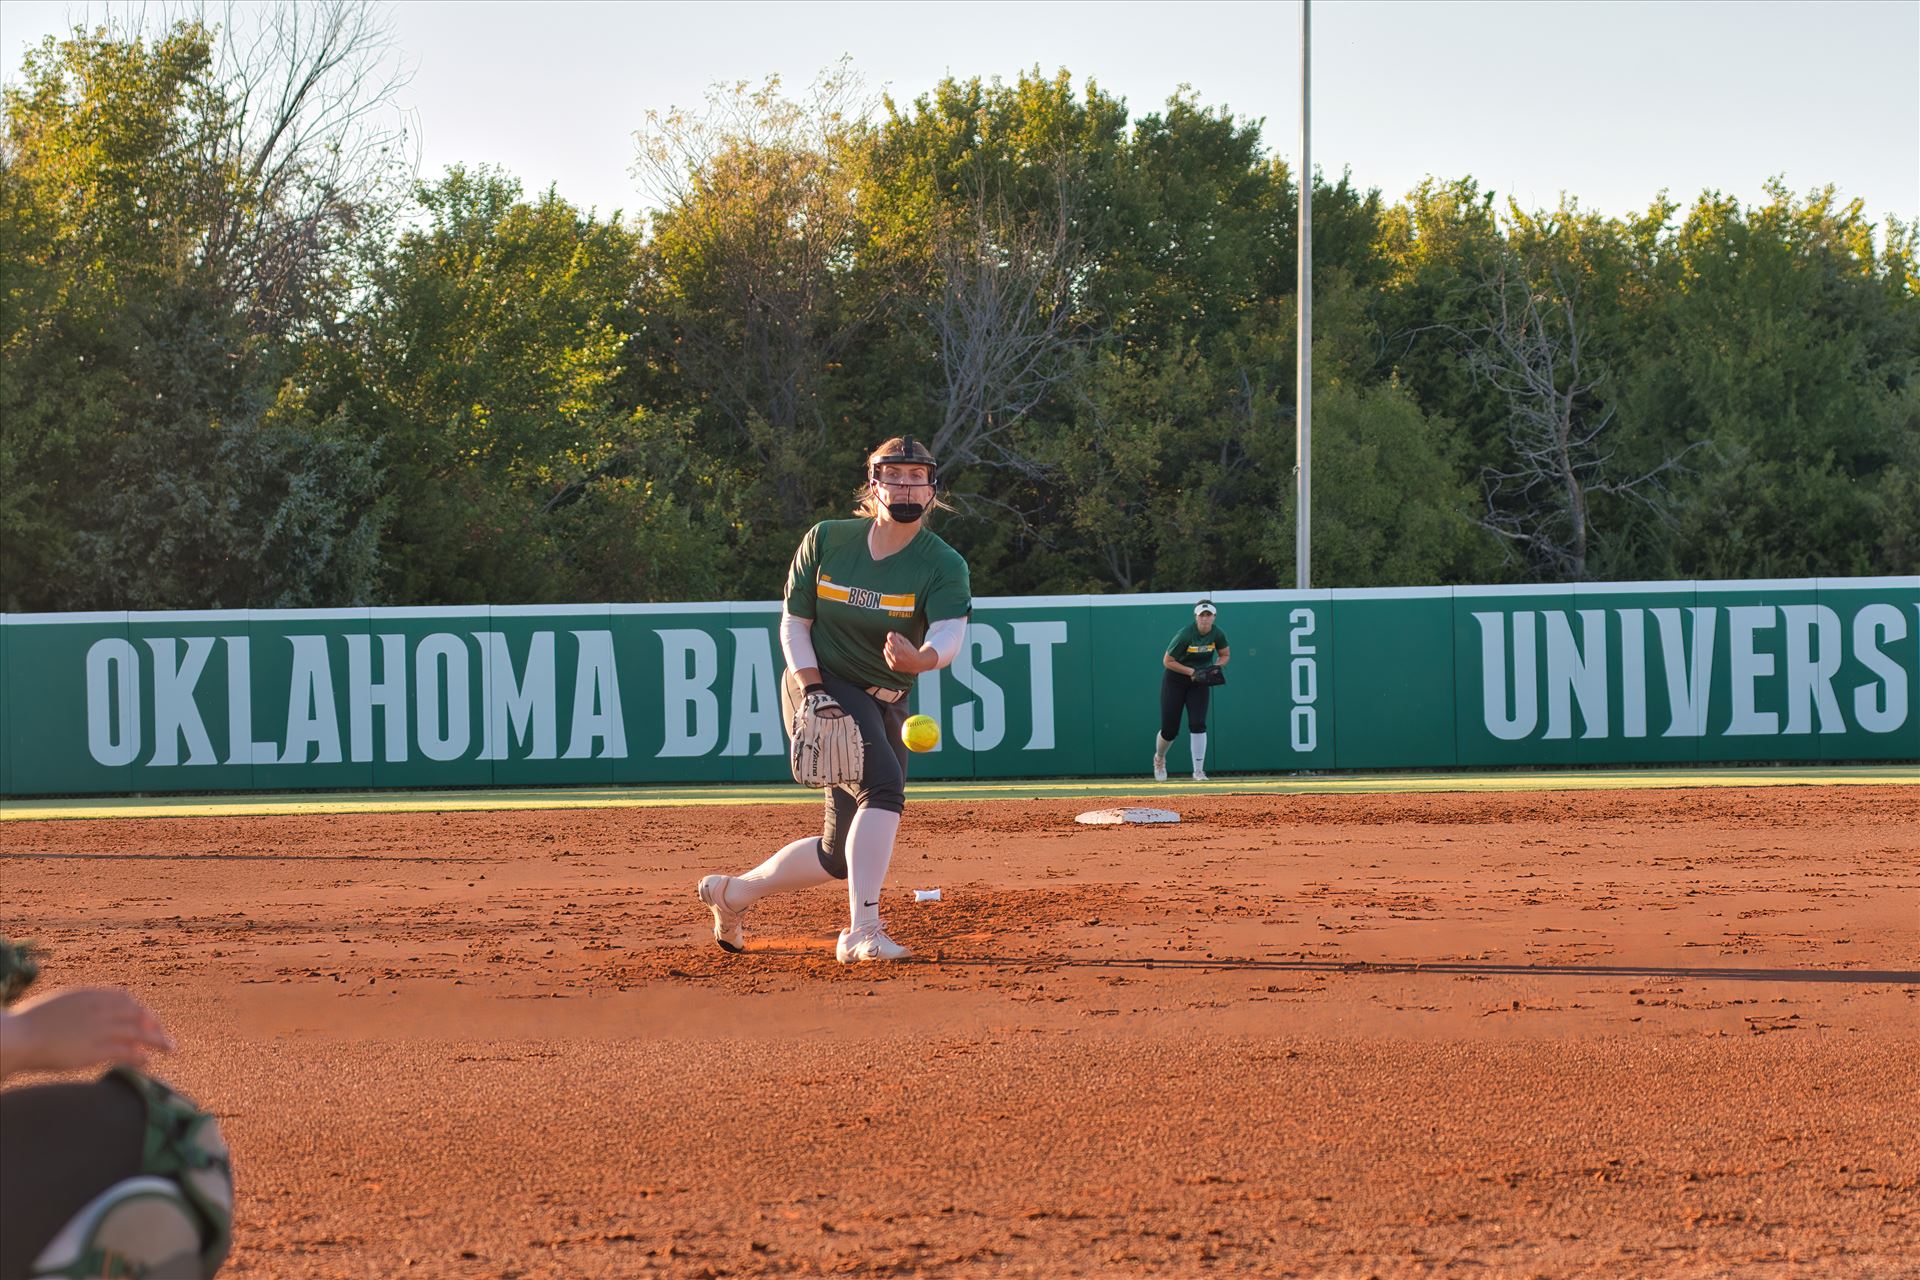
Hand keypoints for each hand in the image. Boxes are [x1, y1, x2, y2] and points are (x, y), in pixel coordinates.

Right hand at [0, 987, 173, 1079]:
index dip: (138, 1010)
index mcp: (90, 995)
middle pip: (137, 1014)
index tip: (146, 1019)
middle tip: (163, 1035)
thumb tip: (84, 1014)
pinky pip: (127, 1052)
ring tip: (170, 1049)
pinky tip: (147, 1063)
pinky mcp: (96, 1050)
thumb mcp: (58, 1005)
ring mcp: (100, 1029)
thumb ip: (77, 1007)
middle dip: (153, 1025)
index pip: (125, 999)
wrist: (18, 1036)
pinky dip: (140, 1057)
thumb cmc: (28, 1023)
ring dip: (158, 1041)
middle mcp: (100, 1009)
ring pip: (139, 1033)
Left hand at [884, 631, 931, 673]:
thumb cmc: (912, 651)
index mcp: (901, 648)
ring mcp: (894, 661)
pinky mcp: (893, 666)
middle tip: (896, 643)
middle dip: (890, 642)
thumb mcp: (907, 641)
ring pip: (885, 651)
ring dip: (889, 649)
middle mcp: (896, 655)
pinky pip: (887, 658)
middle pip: (887, 644)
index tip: (892, 634)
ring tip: (895, 649)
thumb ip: (899, 637)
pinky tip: (895, 655)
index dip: (891, 635)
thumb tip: (891, 634)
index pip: (890, 638)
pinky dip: (889, 655)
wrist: (917, 664)